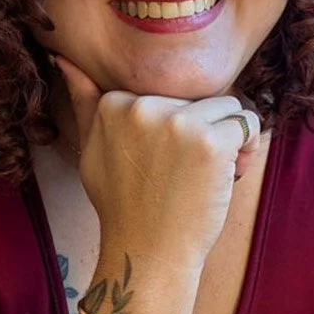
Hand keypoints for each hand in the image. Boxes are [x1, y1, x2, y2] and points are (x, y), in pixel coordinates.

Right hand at [53, 55, 261, 273]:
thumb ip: (85, 105)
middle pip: (195, 98)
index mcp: (115, 104)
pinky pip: (246, 121)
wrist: (148, 254)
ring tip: (211, 173)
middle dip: (201, 130)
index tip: (167, 161)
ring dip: (226, 137)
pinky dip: (248, 145)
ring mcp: (176, 122)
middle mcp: (143, 106)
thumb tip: (65, 59)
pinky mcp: (209, 141)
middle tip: (188, 173)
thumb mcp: (92, 152)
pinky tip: (231, 172)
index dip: (175, 127)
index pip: (166, 94)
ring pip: (224, 106)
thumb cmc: (124, 207)